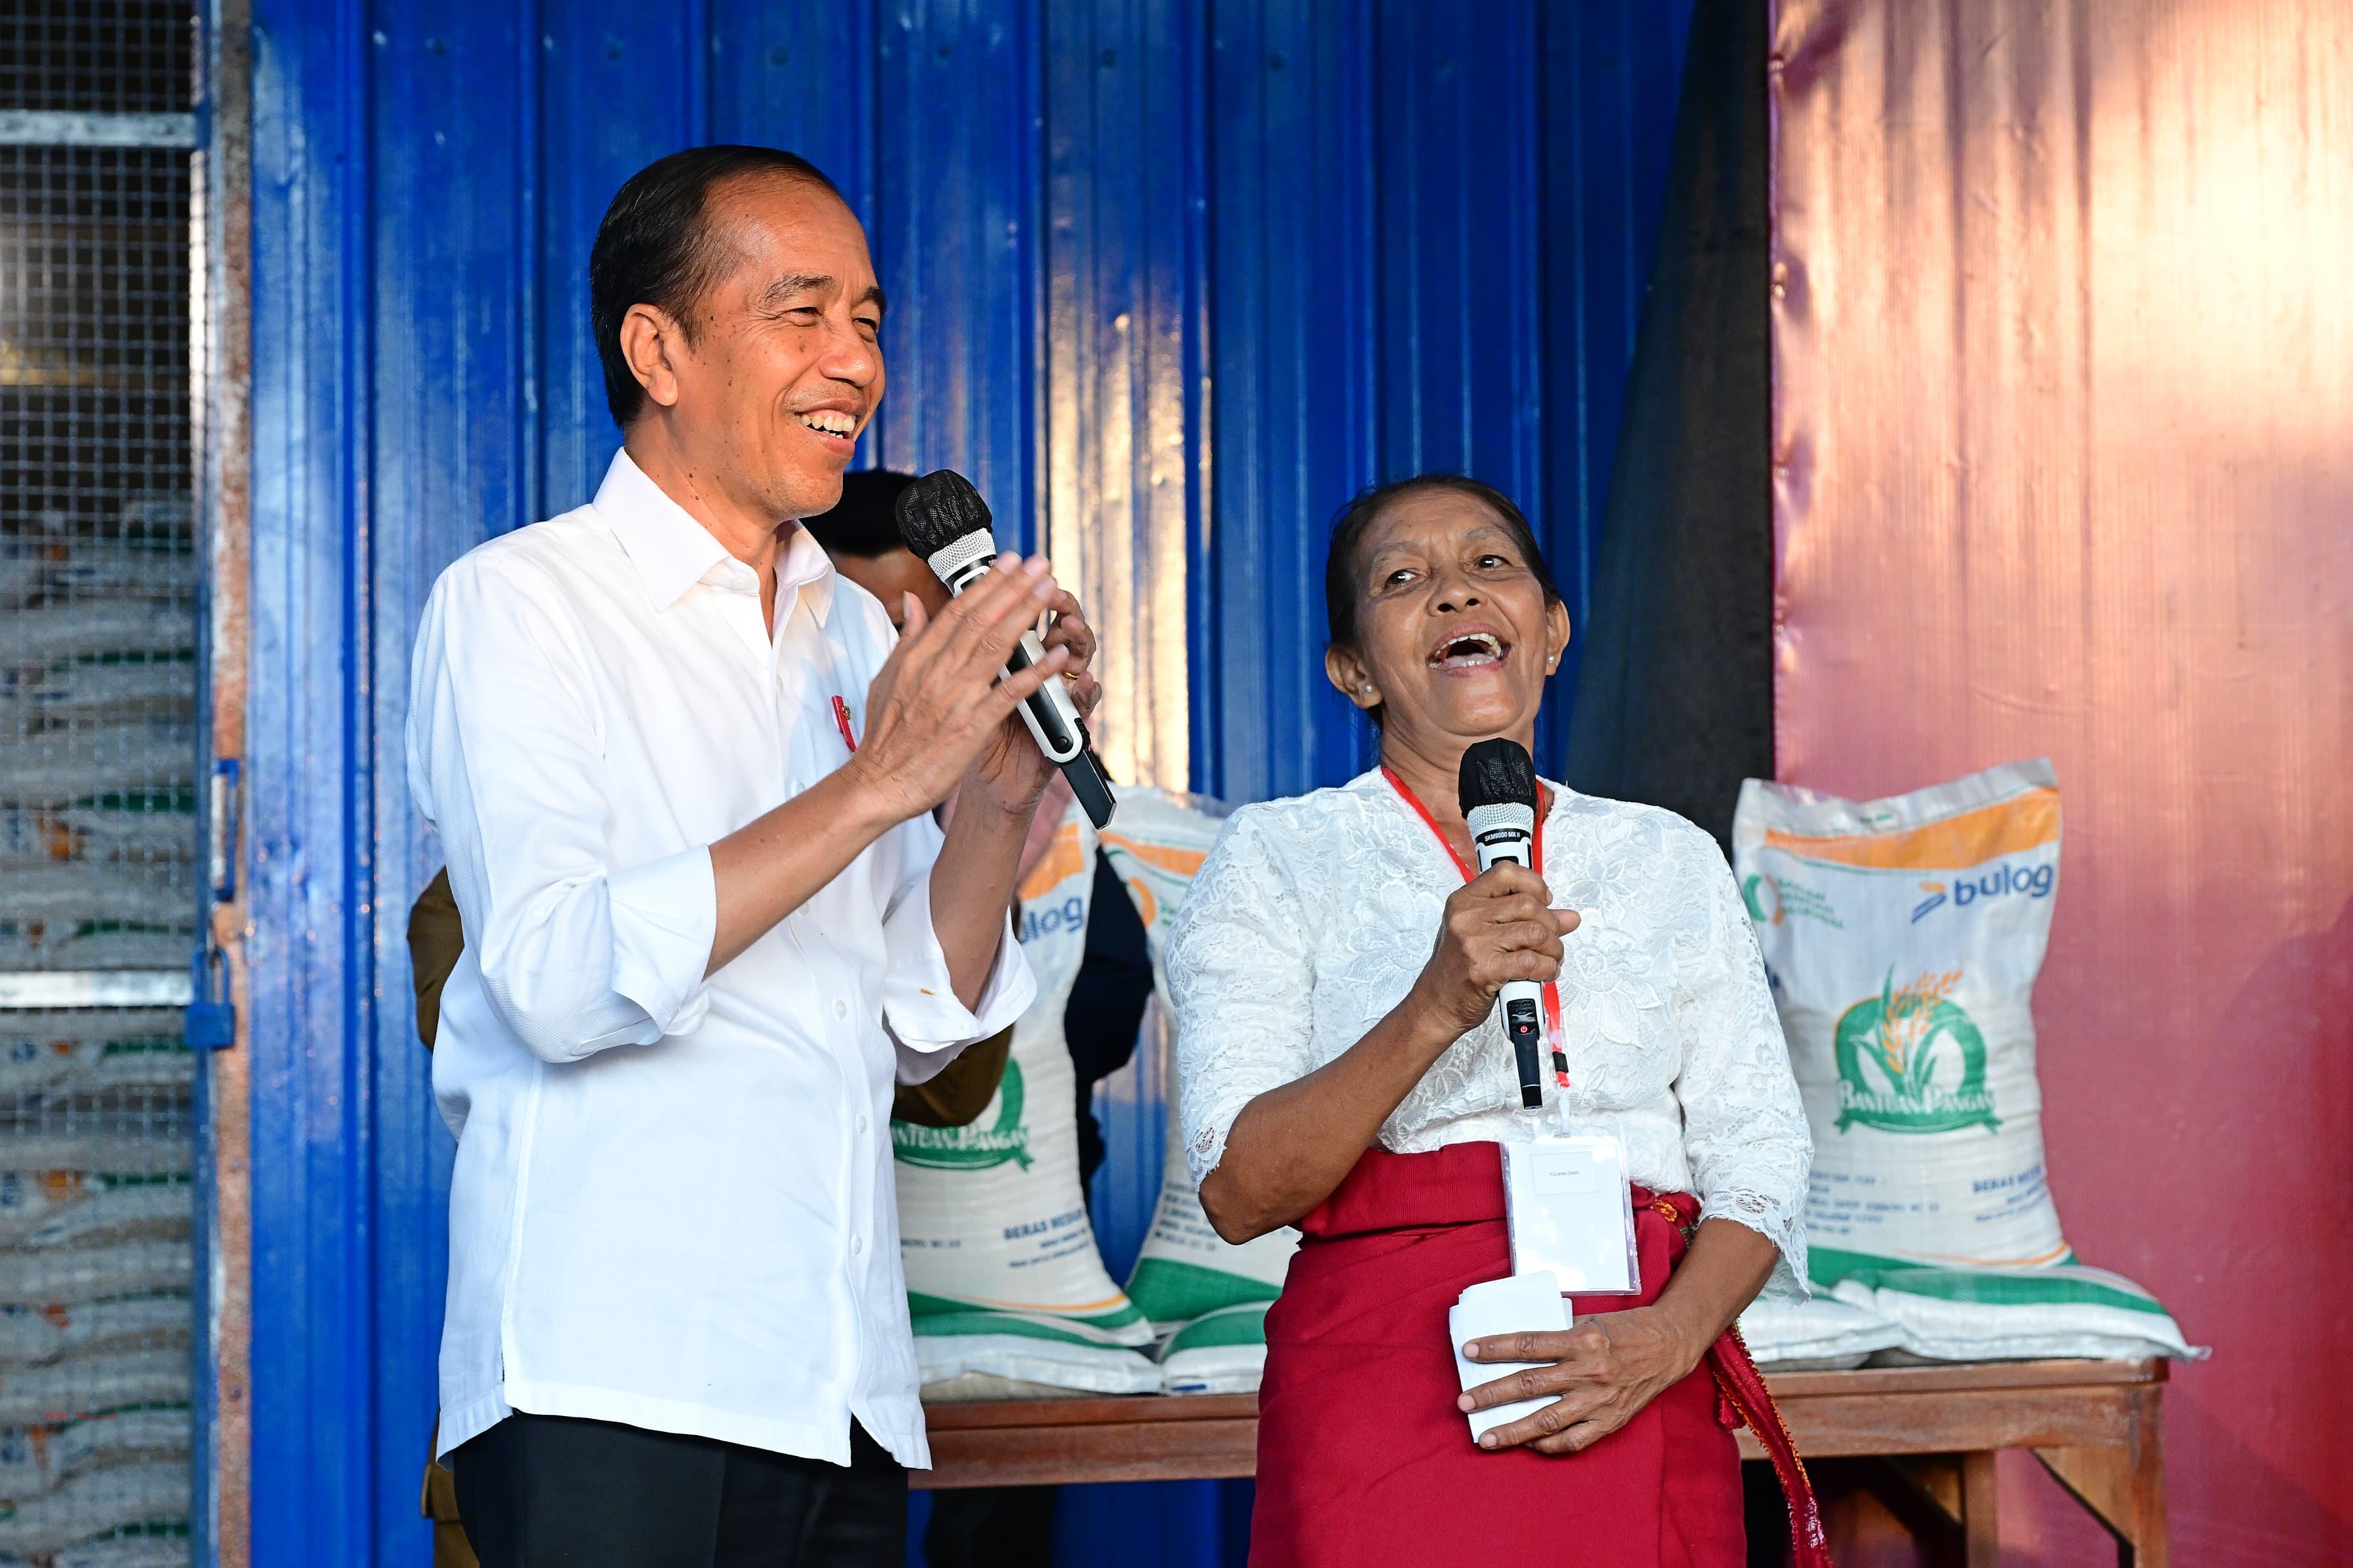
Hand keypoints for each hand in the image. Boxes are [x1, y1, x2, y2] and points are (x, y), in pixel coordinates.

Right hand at [850, 556, 1075, 823]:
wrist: (878, 784)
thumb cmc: (884, 738)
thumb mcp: (887, 678)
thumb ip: (908, 638)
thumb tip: (915, 601)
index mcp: (919, 658)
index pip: (958, 610)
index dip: (987, 582)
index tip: (1009, 561)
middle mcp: (939, 671)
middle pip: (982, 619)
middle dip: (1014, 587)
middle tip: (1040, 564)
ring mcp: (957, 697)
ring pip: (997, 645)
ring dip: (1027, 614)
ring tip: (1050, 590)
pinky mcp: (973, 726)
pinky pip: (1010, 693)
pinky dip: (1035, 672)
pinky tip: (1057, 655)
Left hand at [962, 585, 1101, 813]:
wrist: (977, 783)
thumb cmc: (960, 734)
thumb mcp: (945, 683)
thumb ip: (940, 643)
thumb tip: (916, 602)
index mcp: (1010, 658)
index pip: (1022, 614)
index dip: (1021, 591)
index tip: (1018, 567)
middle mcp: (1037, 673)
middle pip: (1057, 628)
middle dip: (1058, 607)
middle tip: (1052, 588)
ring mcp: (1054, 697)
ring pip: (1077, 661)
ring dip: (1077, 642)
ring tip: (1070, 627)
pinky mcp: (1065, 727)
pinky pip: (1080, 707)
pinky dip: (1084, 693)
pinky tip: (1083, 680)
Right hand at [1404, 863, 1578, 1040]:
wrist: (1437, 1003)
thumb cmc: (1458, 967)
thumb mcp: (1481, 932)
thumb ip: (1522, 919)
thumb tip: (1568, 917)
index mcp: (1464, 901)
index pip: (1506, 872)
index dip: (1534, 884)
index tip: (1544, 900)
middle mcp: (1466, 917)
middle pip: (1528, 904)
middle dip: (1552, 924)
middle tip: (1552, 939)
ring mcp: (1474, 943)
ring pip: (1536, 933)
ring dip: (1553, 949)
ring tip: (1550, 957)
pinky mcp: (1484, 970)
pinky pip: (1532, 962)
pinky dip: (1547, 968)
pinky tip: (1543, 972)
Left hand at [1458, 1305, 1704, 1454]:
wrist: (1669, 1346)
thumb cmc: (1625, 1330)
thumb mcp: (1588, 1322)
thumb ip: (1557, 1335)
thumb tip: (1518, 1348)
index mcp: (1582, 1340)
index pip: (1529, 1344)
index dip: (1496, 1348)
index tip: (1469, 1351)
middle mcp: (1588, 1371)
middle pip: (1530, 1385)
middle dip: (1492, 1395)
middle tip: (1464, 1403)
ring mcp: (1599, 1400)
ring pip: (1547, 1420)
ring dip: (1513, 1431)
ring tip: (1486, 1439)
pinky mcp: (1610, 1421)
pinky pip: (1573, 1440)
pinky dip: (1548, 1445)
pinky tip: (1528, 1444)